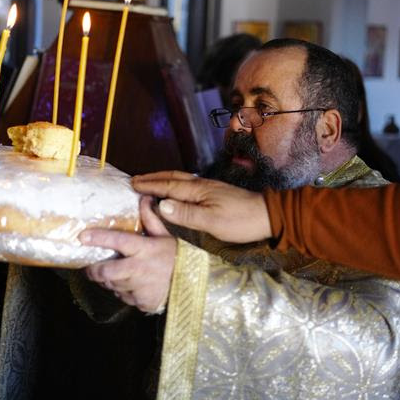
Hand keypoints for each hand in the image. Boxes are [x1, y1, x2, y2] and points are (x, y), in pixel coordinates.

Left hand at [81, 196, 176, 312]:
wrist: (192, 285)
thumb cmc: (176, 258)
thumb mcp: (165, 236)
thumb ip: (150, 219)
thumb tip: (144, 197)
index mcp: (145, 249)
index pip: (118, 241)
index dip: (99, 238)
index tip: (82, 237)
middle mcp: (140, 269)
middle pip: (107, 271)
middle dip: (94, 271)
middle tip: (90, 268)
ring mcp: (140, 288)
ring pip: (113, 285)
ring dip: (108, 281)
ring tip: (112, 276)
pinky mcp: (140, 302)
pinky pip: (123, 296)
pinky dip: (121, 291)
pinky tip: (128, 285)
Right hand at [131, 171, 271, 243]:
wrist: (268, 216)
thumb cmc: (240, 221)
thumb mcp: (212, 222)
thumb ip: (186, 214)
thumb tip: (161, 204)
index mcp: (198, 191)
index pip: (168, 187)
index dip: (150, 185)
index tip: (132, 184)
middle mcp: (202, 185)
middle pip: (173, 178)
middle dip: (153, 178)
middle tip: (135, 180)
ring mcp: (210, 187)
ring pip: (181, 179)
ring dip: (164, 179)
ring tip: (150, 181)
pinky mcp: (216, 192)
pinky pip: (188, 184)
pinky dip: (176, 184)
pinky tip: (176, 189)